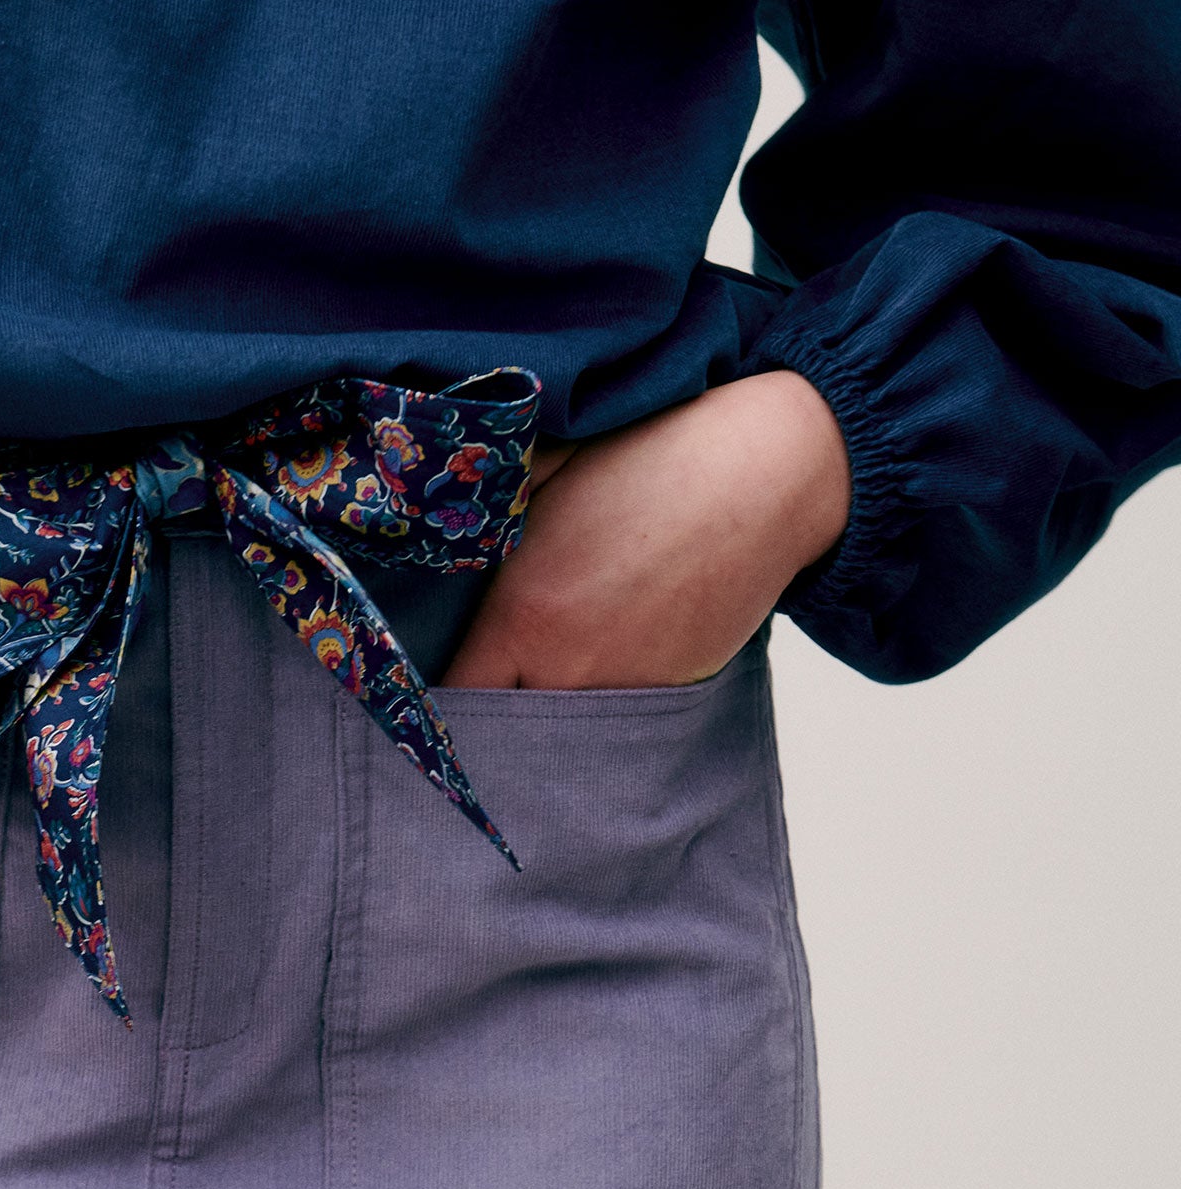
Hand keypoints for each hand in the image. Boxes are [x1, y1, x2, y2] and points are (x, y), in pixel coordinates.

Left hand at [442, 371, 850, 689]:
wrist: (765, 475)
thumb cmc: (647, 459)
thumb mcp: (543, 474)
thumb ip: (480, 523)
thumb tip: (424, 534)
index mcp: (522, 616)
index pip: (455, 697)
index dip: (436, 698)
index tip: (431, 685)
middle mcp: (567, 669)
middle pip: (504, 728)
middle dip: (491, 716)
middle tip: (483, 694)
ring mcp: (624, 690)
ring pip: (561, 729)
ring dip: (546, 711)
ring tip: (545, 677)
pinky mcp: (671, 695)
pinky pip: (613, 716)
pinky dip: (598, 701)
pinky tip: (601, 660)